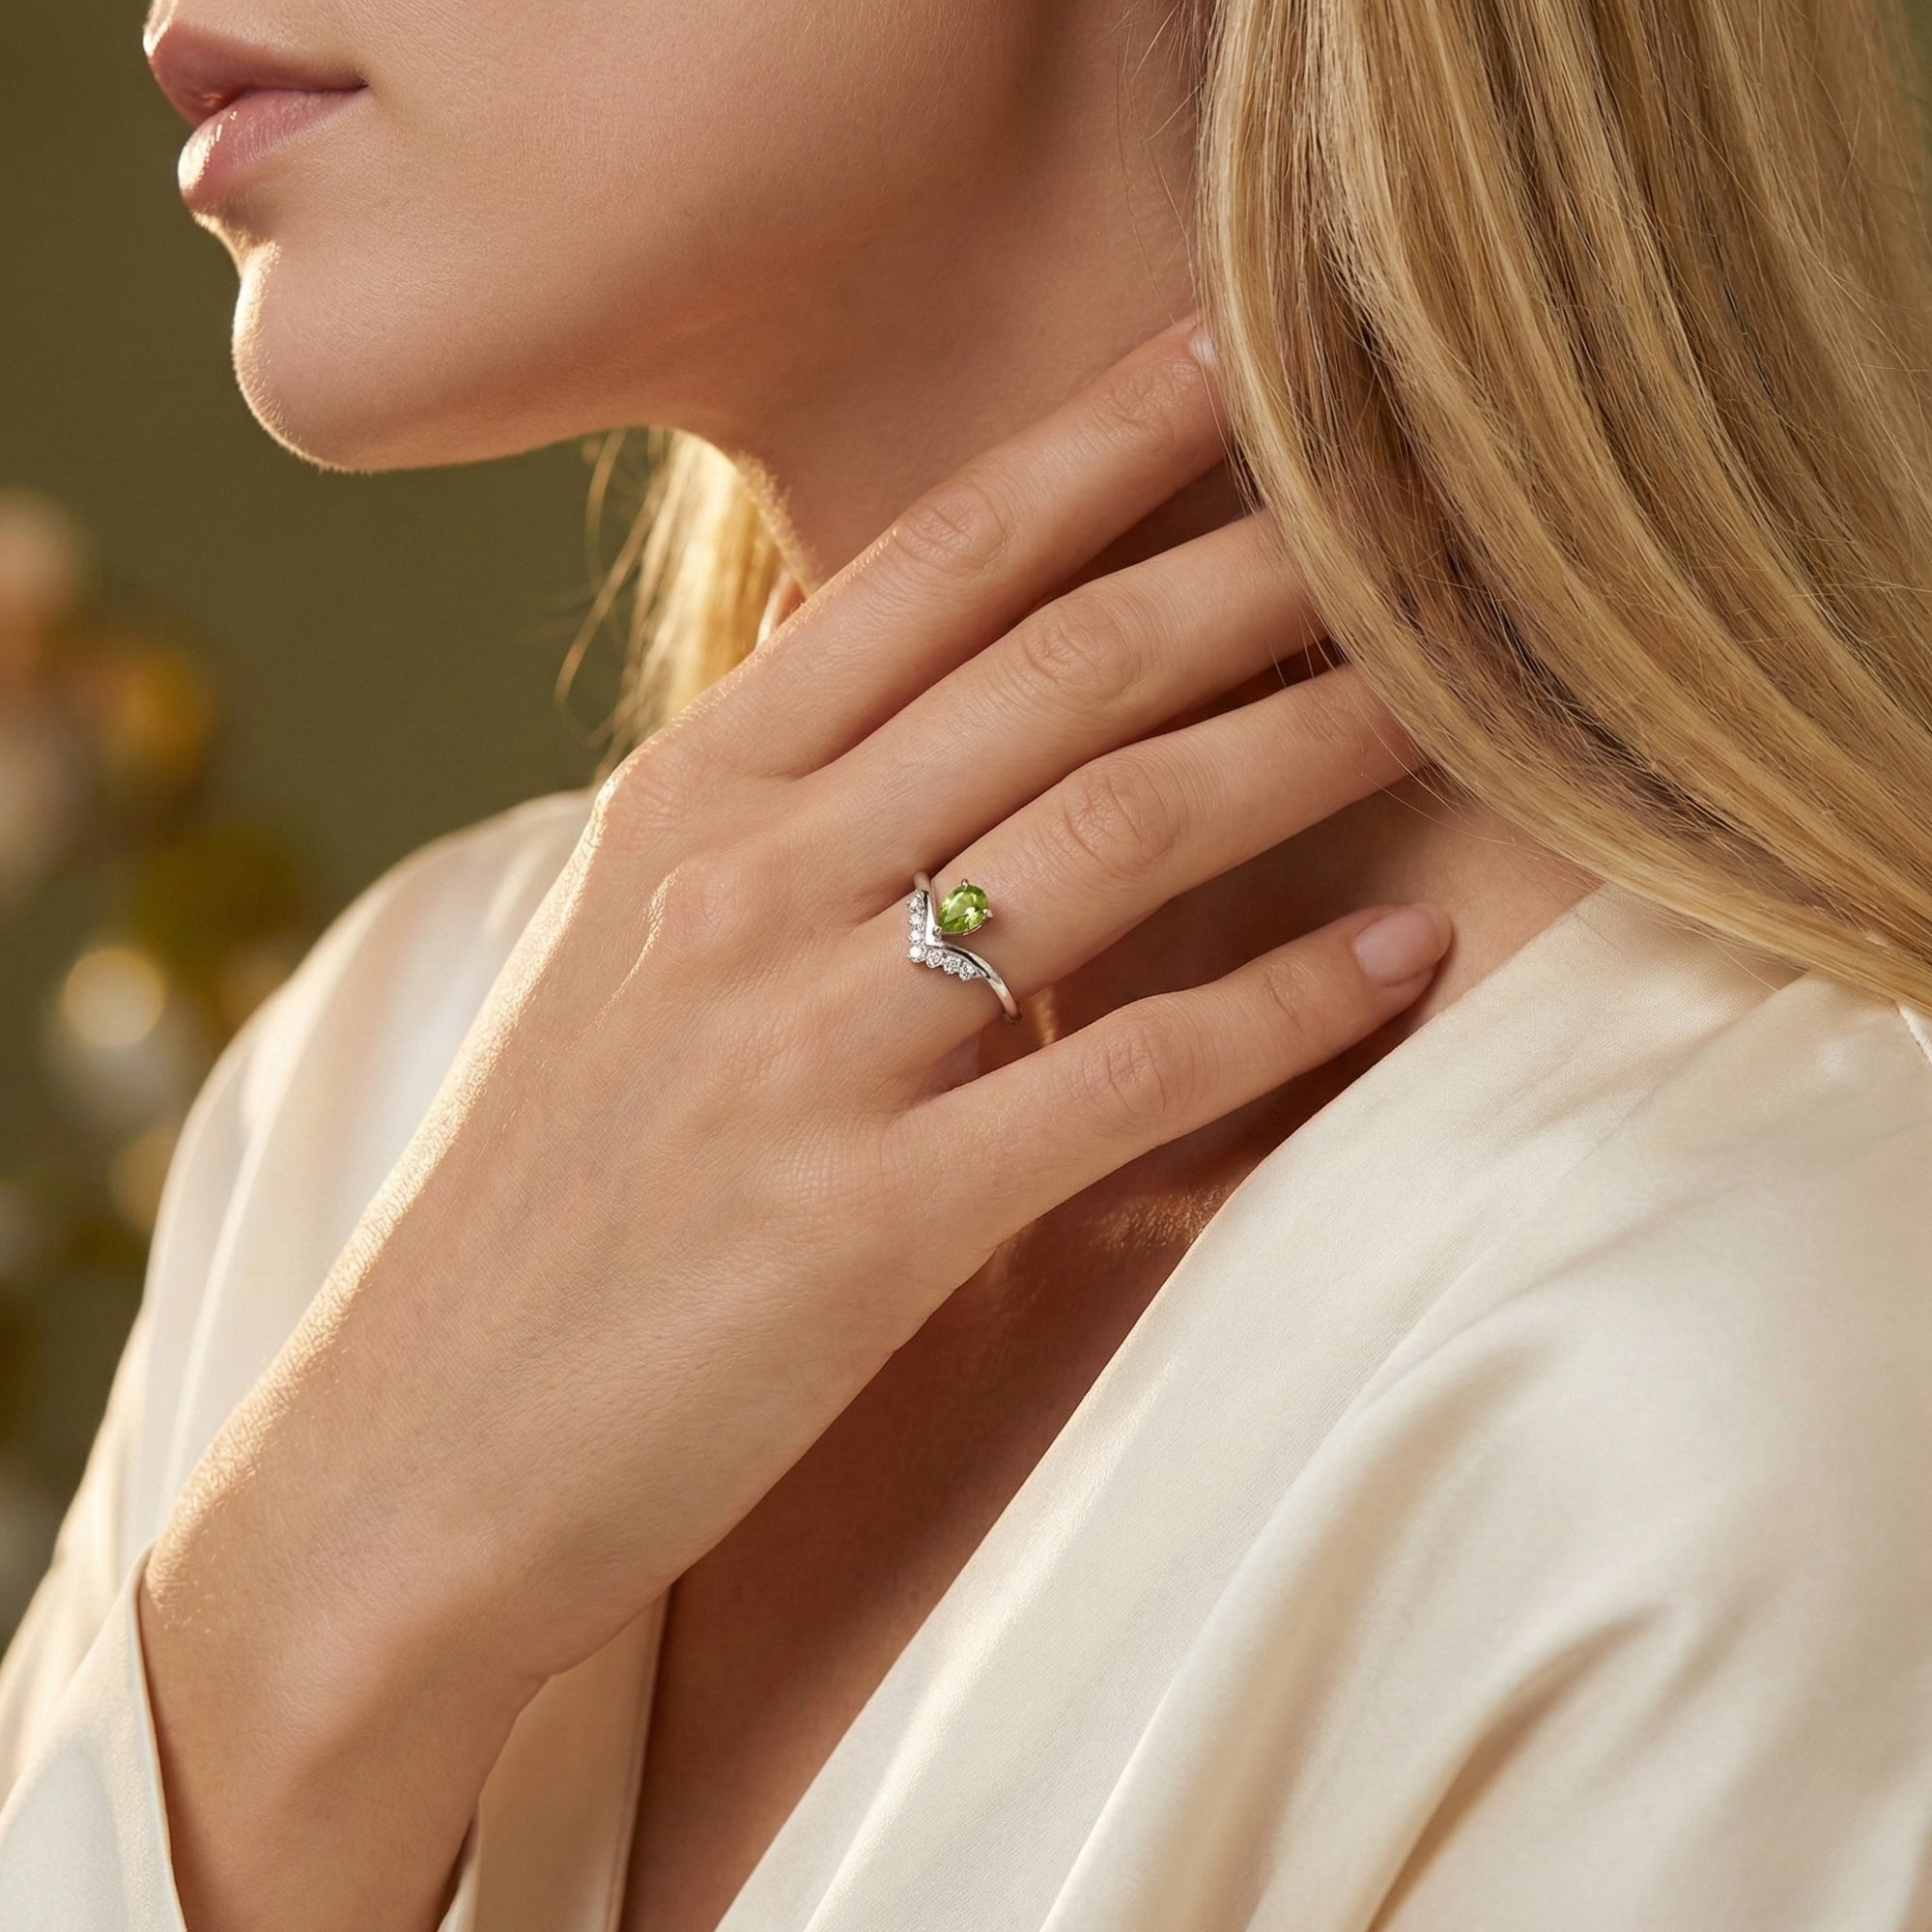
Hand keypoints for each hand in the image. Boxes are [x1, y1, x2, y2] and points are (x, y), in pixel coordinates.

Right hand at [139, 317, 1447, 1930]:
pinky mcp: (867, 1222)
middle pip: (1048, 674)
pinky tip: (1399, 956)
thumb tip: (890, 679)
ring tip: (1443, 703)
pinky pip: (1125, 1073)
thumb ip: (761, 808)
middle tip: (1402, 511)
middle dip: (1246, 574)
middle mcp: (742, 884)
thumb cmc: (539, 1192)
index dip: (1088, 453)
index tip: (1222, 364)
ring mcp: (800, 1045)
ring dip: (1299, 753)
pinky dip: (1283, 1006)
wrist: (415, 1451)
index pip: (915, 573)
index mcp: (680, 798)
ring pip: (1108, 839)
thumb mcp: (613, 943)